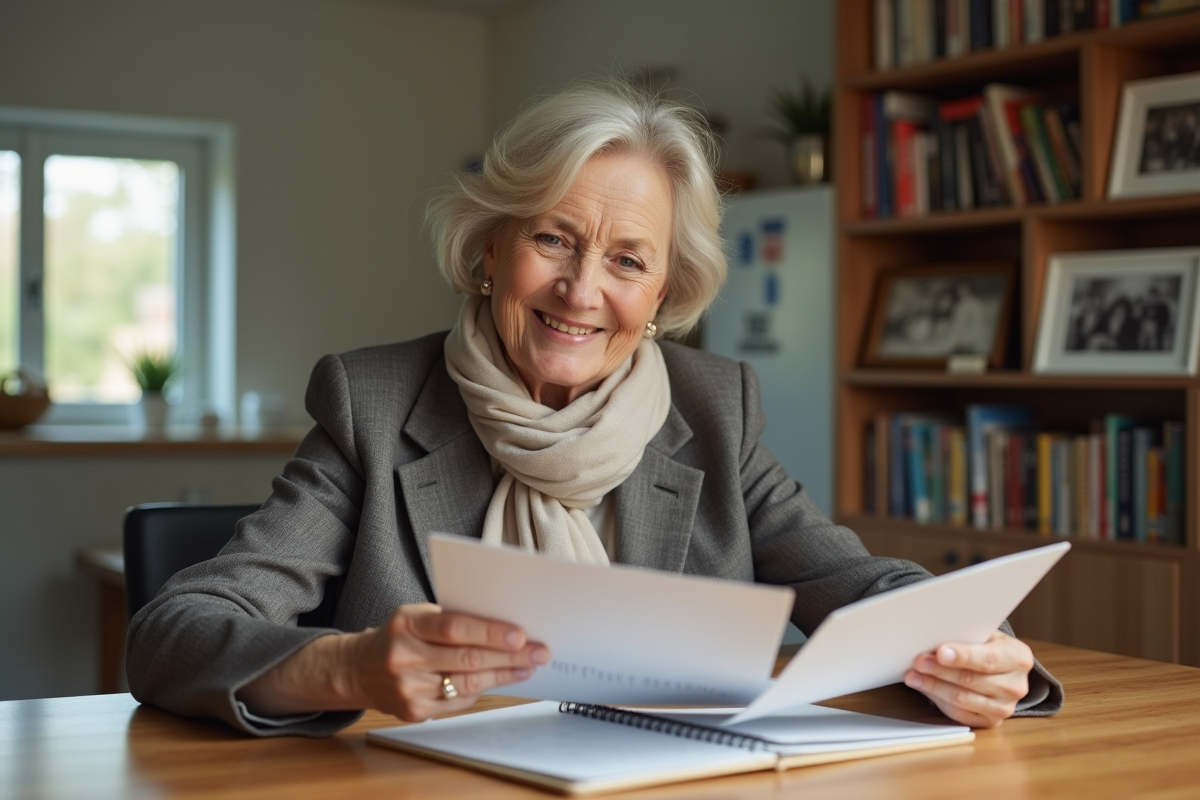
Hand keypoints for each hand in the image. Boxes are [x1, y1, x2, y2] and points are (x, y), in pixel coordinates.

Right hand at [237, 603, 549, 720]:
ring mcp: (407, 687)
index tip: (521, 634)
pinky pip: (457, 701)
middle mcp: (404, 656)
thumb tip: (503, 624)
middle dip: (510, 655)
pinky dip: (484, 690)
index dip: (490, 631)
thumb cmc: (399, 635)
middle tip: (539, 650)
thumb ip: (452, 618)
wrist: (358, 668)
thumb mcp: (416, 615)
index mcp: (407, 623)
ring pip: (467, 683)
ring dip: (504, 674)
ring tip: (529, 665)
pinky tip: (504, 680)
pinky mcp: (412, 711)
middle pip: (467, 658)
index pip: (455, 627)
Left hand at [904, 630, 1032, 727]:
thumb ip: (966, 636)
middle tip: (918, 661)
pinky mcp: (991, 722)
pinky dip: (938, 700)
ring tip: (913, 676)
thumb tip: (934, 638)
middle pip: (971, 680)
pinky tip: (924, 688)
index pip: (988, 659)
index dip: (963, 656)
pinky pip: (959, 713)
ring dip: (933, 686)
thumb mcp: (985, 635)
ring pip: (962, 699)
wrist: (1003, 669)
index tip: (940, 652)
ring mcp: (1005, 708)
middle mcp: (1016, 686)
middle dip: (940, 670)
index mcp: (1018, 658)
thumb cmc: (988, 647)